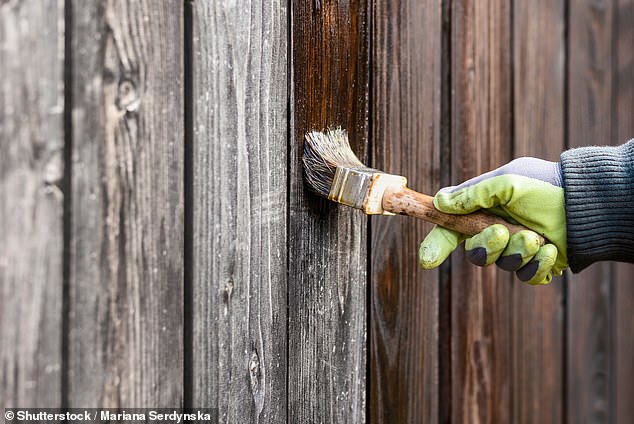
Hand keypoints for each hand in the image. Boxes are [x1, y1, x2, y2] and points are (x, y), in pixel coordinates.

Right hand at [419, 157, 566, 284]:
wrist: (589, 202)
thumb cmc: (547, 186)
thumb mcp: (507, 181)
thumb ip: (473, 194)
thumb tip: (441, 202)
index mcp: (484, 209)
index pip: (452, 229)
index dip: (437, 244)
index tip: (427, 260)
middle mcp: (497, 230)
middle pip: (474, 252)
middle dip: (485, 244)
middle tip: (501, 232)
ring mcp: (517, 249)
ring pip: (501, 265)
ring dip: (517, 251)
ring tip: (536, 236)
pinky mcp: (537, 265)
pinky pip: (526, 276)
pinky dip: (537, 264)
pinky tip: (550, 249)